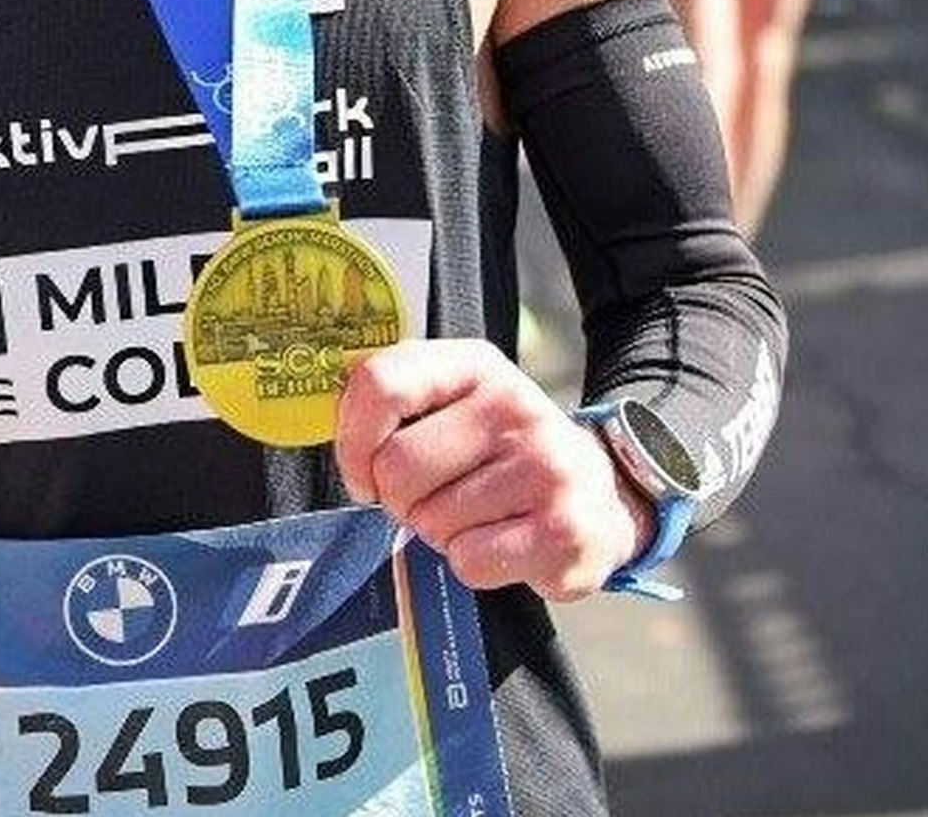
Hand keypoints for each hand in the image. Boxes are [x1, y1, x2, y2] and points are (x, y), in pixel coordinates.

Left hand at [335, 338, 648, 600]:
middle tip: (430, 499)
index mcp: (472, 364)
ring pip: (431, 521)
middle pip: (397, 468)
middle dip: (399, 499)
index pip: (379, 384)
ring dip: (438, 532)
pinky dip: (471, 563)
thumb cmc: (497, 449)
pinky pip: (469, 561)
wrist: (601, 492)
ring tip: (475, 515)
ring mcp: (545, 467)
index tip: (361, 473)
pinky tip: (502, 542)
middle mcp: (512, 406)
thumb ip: (392, 395)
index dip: (352, 441)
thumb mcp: (452, 400)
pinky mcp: (565, 530)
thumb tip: (326, 405)